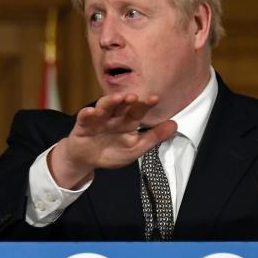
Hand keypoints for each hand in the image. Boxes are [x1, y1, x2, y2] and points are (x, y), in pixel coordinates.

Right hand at [48, 93, 176, 188]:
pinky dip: (87, 113)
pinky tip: (91, 111)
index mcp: (127, 121)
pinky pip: (84, 118)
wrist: (87, 160)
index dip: (145, 104)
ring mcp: (98, 120)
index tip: (154, 99)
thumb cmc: (111, 152)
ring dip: (110, 101)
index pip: (138, 110)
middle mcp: (114, 117)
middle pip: (120, 105)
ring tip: (117, 99)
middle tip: (133, 97)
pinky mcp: (83, 126)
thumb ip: (154, 137)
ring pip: (104, 107)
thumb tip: (175, 125)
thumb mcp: (136, 148)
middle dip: (126, 100)